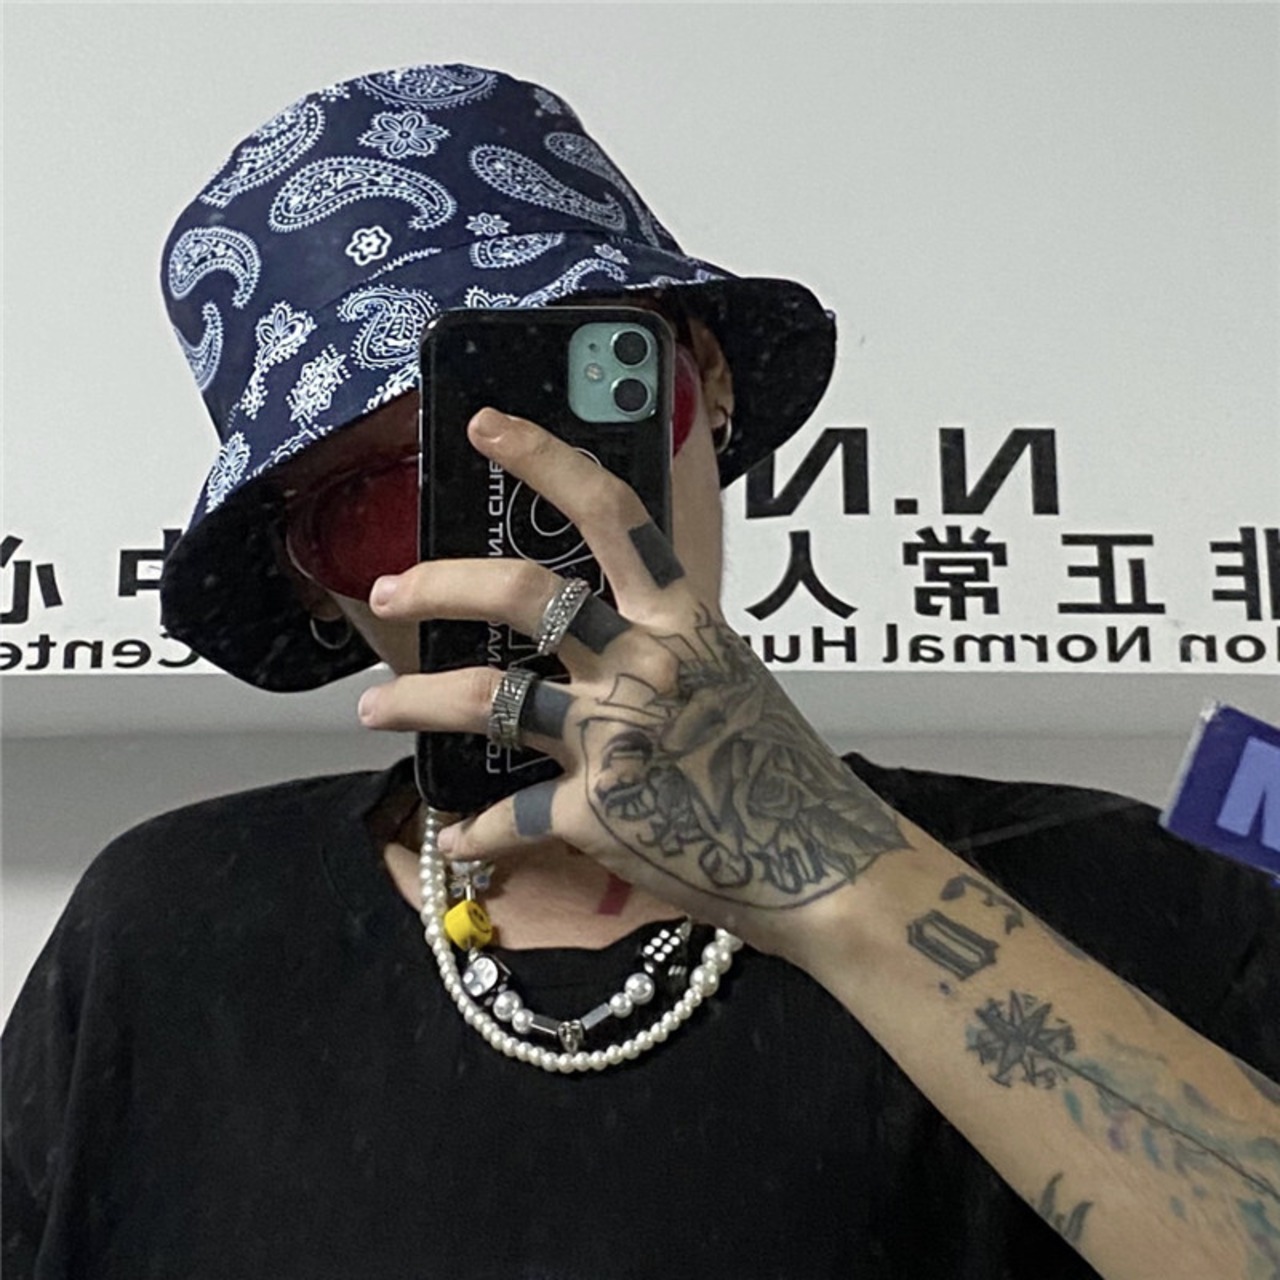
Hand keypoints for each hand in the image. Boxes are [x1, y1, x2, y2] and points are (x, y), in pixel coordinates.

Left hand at [357, 409, 906, 962]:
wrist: (823, 864)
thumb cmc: (782, 773)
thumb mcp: (729, 679)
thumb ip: (663, 649)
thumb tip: (597, 643)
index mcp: (682, 620)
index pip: (611, 515)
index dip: (545, 459)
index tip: (486, 427)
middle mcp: (644, 662)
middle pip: (522, 595)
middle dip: (439, 584)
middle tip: (389, 594)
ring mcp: (617, 733)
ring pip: (488, 695)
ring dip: (416, 699)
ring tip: (375, 707)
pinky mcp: (598, 809)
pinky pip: (510, 815)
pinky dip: (475, 829)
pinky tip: (456, 834)